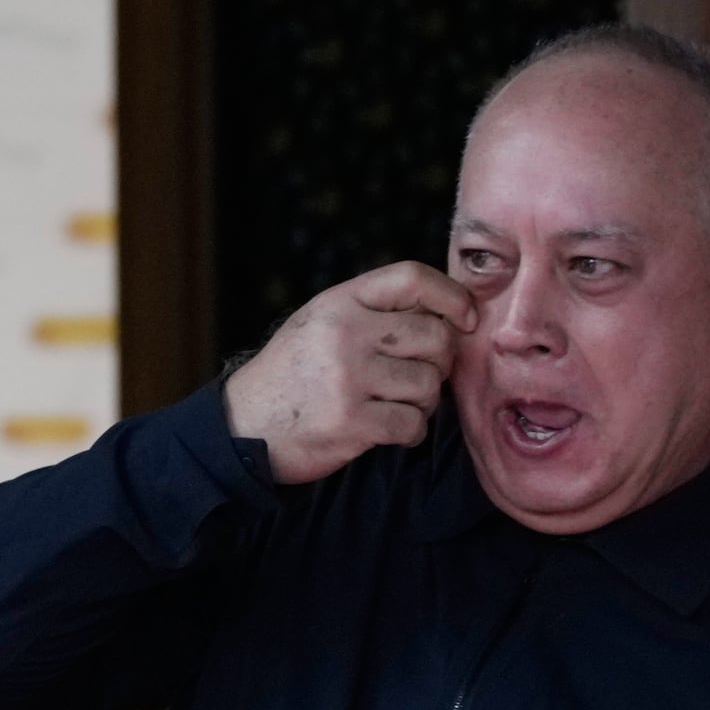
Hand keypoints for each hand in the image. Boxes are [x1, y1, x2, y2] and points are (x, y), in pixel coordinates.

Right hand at [222, 260, 478, 484]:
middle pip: (434, 336)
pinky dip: (409, 432)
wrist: (242, 428)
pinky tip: (389, 430)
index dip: (452, 296)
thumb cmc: (292, 375)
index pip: (412, 277)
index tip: (466, 319)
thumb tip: (450, 315)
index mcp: (337, 303)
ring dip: (423, 402)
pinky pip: (412, 424)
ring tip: (395, 405)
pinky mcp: (351, 422)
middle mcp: (343, 334)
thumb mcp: (320, 324)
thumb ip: (373, 312)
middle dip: (439, 362)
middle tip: (420, 376)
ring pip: (428, 384)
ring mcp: (346, 378)